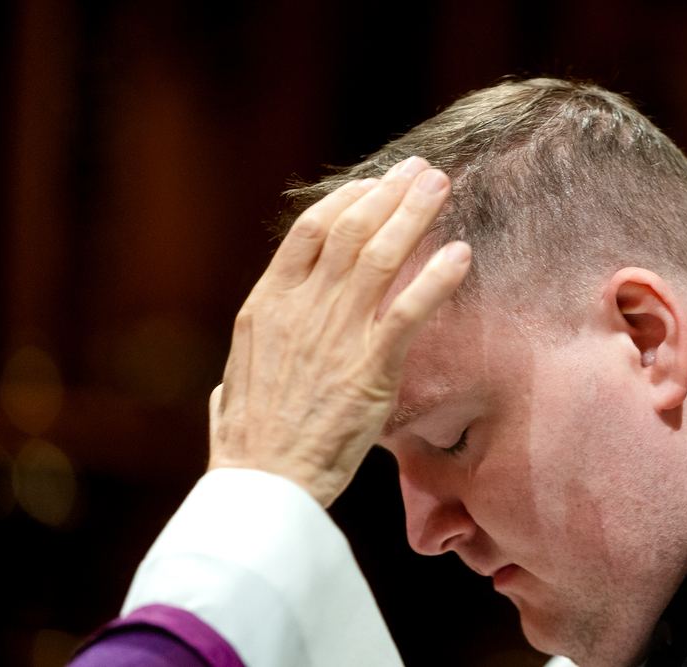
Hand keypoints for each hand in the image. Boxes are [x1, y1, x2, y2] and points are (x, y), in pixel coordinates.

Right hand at [207, 157, 469, 506]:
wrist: (263, 484)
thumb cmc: (247, 445)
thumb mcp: (229, 392)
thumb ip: (240, 372)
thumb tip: (224, 385)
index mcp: (267, 306)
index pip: (308, 232)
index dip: (344, 201)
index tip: (372, 185)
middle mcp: (301, 309)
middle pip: (350, 231)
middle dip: (389, 194)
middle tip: (420, 171)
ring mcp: (336, 335)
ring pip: (380, 257)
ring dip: (415, 216)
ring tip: (442, 188)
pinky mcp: (370, 368)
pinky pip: (409, 311)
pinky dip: (437, 279)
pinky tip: (461, 256)